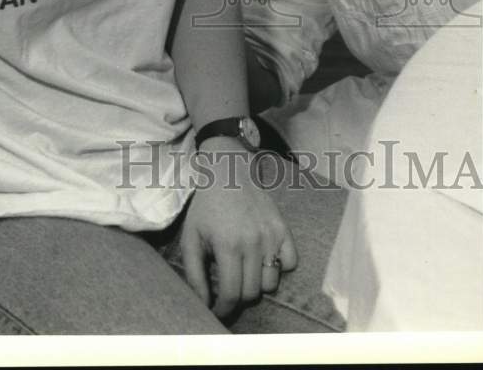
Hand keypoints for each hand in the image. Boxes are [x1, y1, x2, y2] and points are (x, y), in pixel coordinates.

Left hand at [181, 139, 296, 318]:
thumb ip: (195, 275)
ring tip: (245, 270)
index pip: (232, 294)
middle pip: (252, 292)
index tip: (218, 311)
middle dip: (238, 296)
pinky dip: (279, 266)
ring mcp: (272, 235)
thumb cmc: (206, 207)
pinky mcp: (284, 228)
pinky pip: (290, 263)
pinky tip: (263, 257)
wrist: (228, 172)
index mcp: (228, 245)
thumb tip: (204, 304)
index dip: (223, 309)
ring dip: (257, 283)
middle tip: (229, 286)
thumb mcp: (192, 238)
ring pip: (272, 282)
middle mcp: (254, 242)